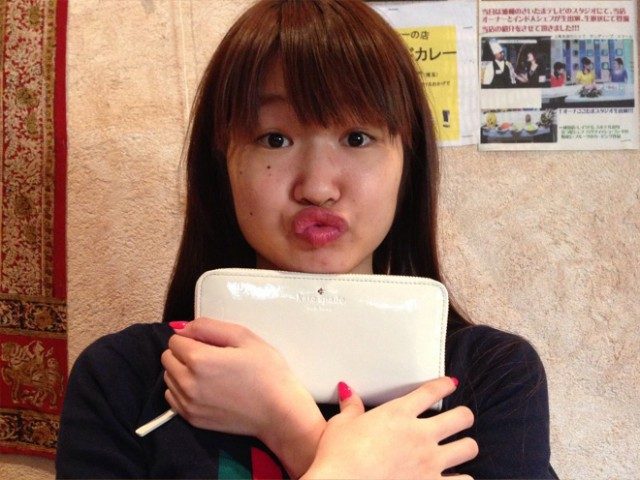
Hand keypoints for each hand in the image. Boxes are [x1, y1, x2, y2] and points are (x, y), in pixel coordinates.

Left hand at [161, 318, 325, 477]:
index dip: (193, 337)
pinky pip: (172, 398)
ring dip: (181, 371)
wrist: (279, 412)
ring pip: (168, 378)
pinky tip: (203, 388)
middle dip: (183, 352)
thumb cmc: (267, 371)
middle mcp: (188, 383)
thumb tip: (183, 329)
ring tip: (208, 373)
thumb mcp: (244, 336)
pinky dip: (181, 389)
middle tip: (210, 355)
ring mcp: (188, 404)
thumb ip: (209, 327)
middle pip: (167, 358)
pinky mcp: (192, 419)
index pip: (175, 340)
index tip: (211, 343)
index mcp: (199, 359)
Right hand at [303, 377, 477, 479]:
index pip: (431, 391)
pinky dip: (461, 479)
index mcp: (398, 414)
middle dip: (463, 416)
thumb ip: (351, 408)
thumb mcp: (340, 425)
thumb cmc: (338, 457)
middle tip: (459, 420)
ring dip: (465, 447)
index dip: (445, 385)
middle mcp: (420, 434)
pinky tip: (454, 478)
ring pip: (469, 448)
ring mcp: (429, 462)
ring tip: (459, 449)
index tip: (451, 384)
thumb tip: (348, 392)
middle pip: (462, 417)